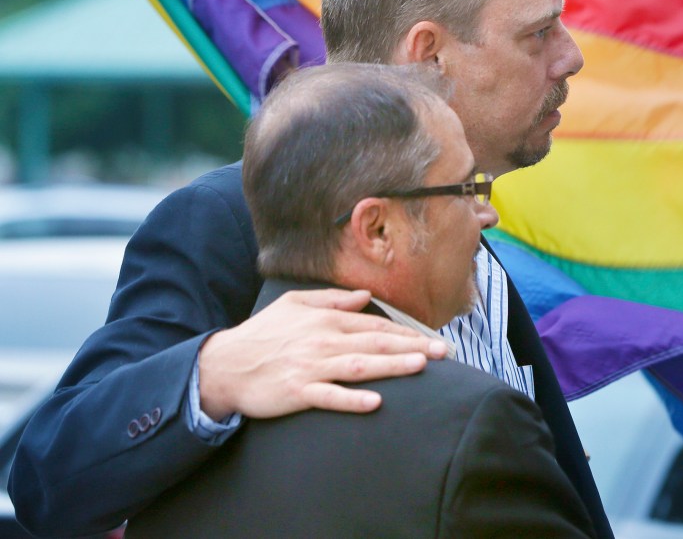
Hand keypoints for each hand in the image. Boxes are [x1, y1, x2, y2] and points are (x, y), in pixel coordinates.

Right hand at [198, 288, 447, 419]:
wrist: (224, 364)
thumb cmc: (262, 334)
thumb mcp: (294, 304)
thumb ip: (332, 299)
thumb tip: (366, 296)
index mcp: (325, 320)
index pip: (374, 326)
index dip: (406, 333)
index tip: (432, 339)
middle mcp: (323, 341)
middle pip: (375, 343)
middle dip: (412, 347)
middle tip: (443, 352)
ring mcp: (311, 367)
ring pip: (359, 366)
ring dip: (392, 365)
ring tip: (421, 366)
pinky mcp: (297, 392)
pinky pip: (329, 396)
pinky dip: (352, 399)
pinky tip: (376, 402)